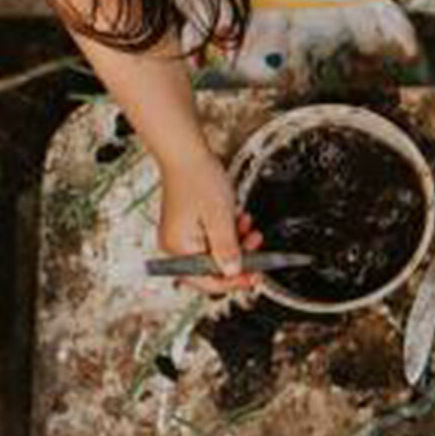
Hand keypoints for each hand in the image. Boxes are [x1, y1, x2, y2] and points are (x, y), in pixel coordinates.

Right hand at [157, 152, 263, 292]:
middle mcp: (176, 246)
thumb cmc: (197, 179)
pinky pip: (213, 238)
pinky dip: (228, 232)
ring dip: (237, 242)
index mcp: (178, 248)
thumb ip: (227, 249)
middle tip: (258, 250)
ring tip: (250, 229)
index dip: (234, 281)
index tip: (253, 279)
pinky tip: (237, 220)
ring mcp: (182, 236)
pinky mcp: (189, 226)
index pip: (207, 280)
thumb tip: (233, 272)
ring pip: (216, 252)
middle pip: (212, 267)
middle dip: (238, 257)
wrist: (187, 153)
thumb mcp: (220, 218)